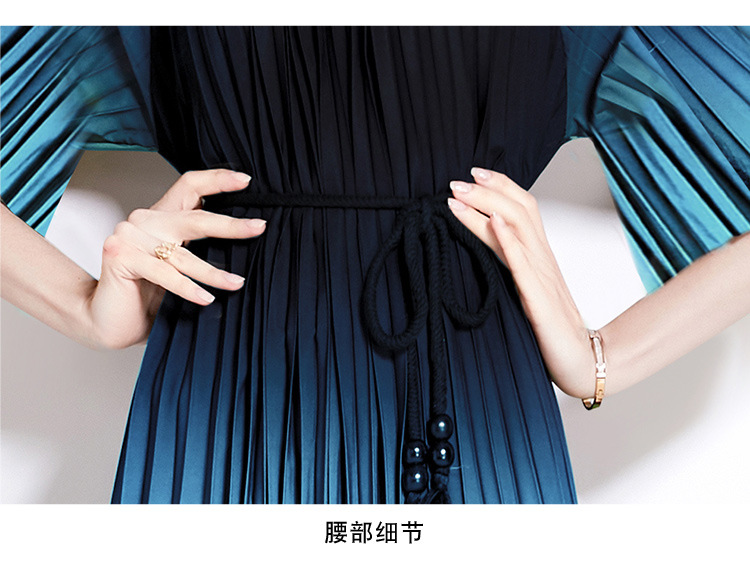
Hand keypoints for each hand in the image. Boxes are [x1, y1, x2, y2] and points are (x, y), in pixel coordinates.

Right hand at [86, 169, 265, 348]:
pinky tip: (206, 299)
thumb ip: (199, 251)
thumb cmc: (148, 297)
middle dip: (230, 225)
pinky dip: (188, 288)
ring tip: (237, 283)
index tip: (245, 180)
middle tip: (258, 228)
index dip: (217, 179)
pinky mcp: (121, 256)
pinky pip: (164, 273)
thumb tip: (244, 241)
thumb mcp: (180, 269)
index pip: (189, 185)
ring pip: (183, 253)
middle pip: (194, 218)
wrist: (108, 321)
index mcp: (161, 217)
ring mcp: (130, 236)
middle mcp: (144, 221)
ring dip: (214, 272)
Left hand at [447, 167, 592, 397]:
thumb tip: (488, 247)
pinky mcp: (538, 298)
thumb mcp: (528, 290)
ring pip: (517, 228)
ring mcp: (541, 275)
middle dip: (487, 192)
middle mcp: (542, 258)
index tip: (474, 174)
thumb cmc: (551, 328)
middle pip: (519, 210)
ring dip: (488, 207)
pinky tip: (494, 224)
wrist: (580, 358)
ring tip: (462, 195)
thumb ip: (512, 266)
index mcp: (539, 255)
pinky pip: (522, 263)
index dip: (501, 187)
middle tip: (457, 182)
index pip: (524, 207)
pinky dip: (508, 239)